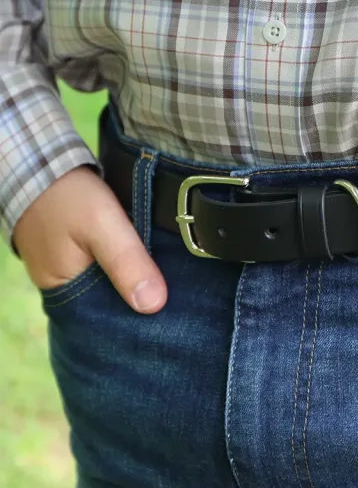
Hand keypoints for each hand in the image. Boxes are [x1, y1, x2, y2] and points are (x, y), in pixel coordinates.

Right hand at [13, 165, 166, 313]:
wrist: (40, 166)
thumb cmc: (67, 196)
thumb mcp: (102, 225)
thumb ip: (126, 262)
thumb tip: (154, 305)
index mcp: (67, 296)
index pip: (113, 321)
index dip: (145, 317)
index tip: (178, 314)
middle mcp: (70, 292)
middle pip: (118, 306)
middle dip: (148, 299)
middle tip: (187, 296)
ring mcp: (76, 274)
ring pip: (118, 287)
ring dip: (142, 281)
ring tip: (180, 280)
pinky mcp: (85, 258)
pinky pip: (113, 270)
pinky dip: (133, 266)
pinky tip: (158, 262)